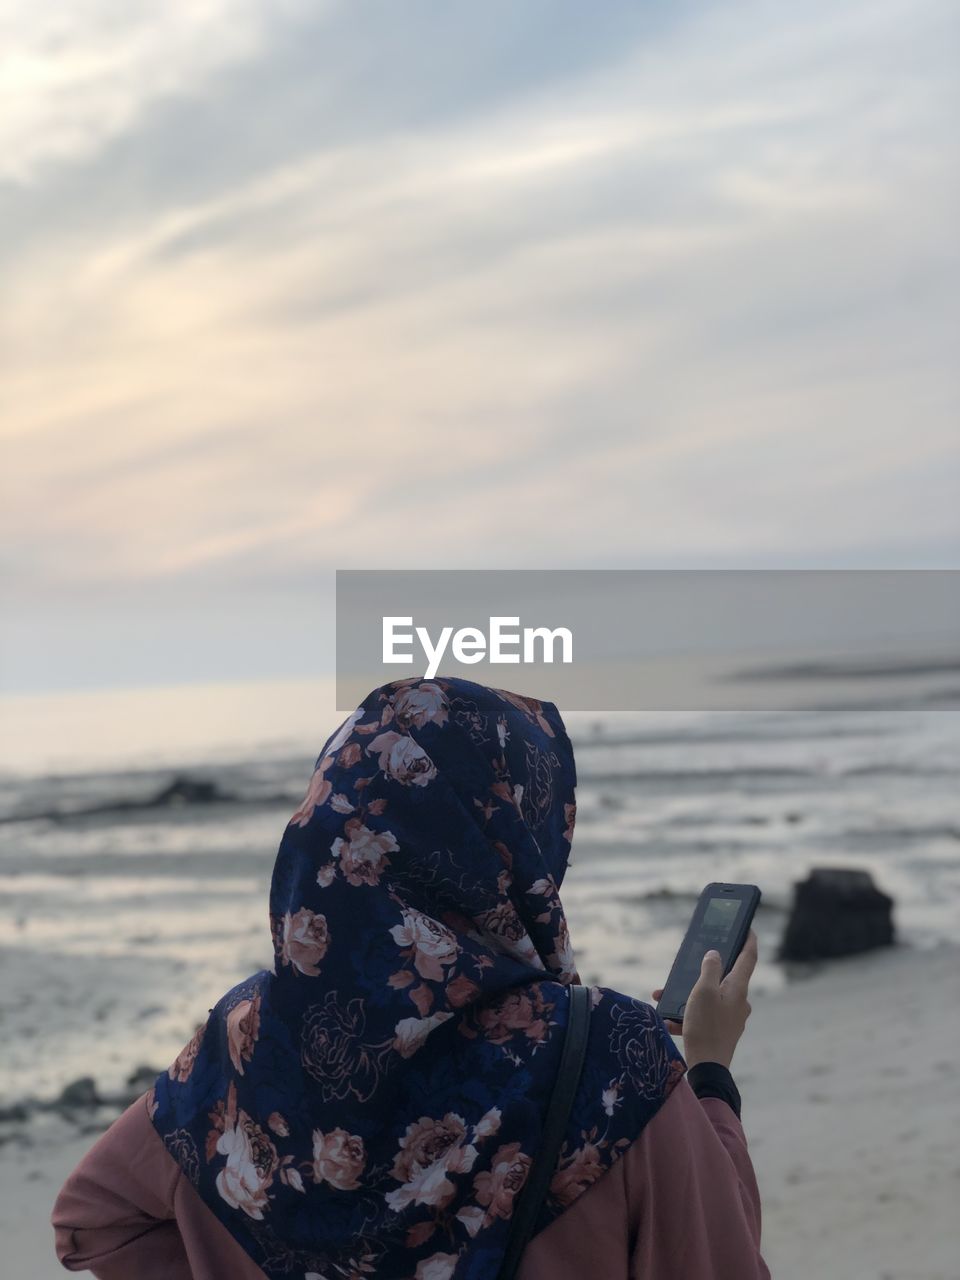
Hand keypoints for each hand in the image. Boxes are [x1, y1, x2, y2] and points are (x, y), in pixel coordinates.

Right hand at [651, 928, 757, 1068]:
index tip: (748, 927)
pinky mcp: (722, 1031)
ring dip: (688, 995)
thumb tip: (715, 954)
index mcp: (738, 988)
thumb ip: (709, 969)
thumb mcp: (703, 992)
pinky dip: (689, 1013)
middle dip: (702, 971)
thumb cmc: (706, 1026)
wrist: (707, 1068)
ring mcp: (732, 1017)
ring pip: (710, 997)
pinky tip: (670, 1020)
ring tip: (665, 997)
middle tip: (687, 967)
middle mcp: (739, 1001)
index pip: (748, 957)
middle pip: (725, 977)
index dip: (748, 939)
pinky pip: (705, 1014)